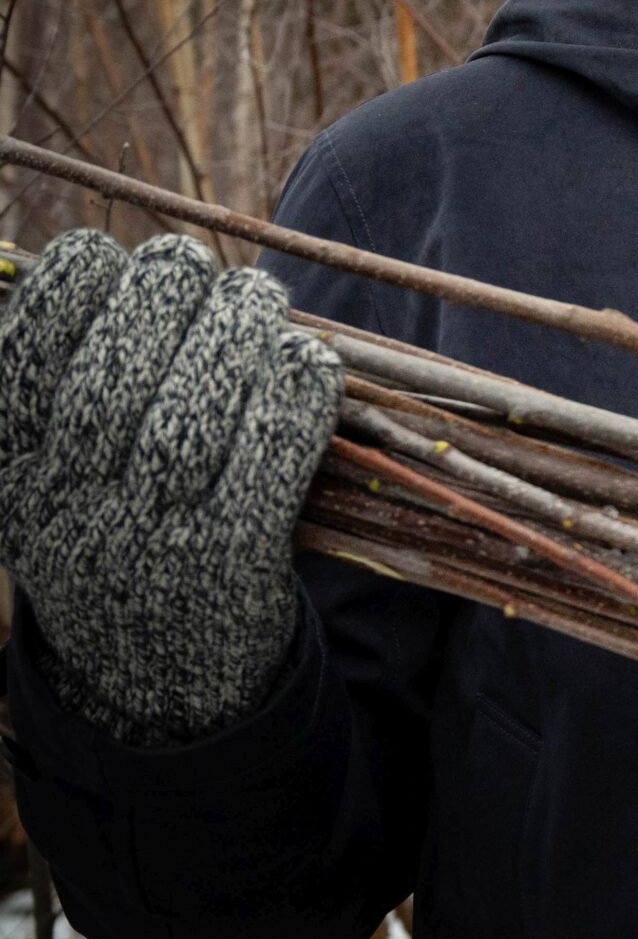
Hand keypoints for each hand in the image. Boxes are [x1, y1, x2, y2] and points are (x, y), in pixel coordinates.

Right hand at [0, 232, 341, 743]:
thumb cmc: (112, 532)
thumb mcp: (47, 472)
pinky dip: (294, 394)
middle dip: (160, 294)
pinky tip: (306, 362)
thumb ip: (54, 382)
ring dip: (233, 331)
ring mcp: (149, 540)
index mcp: (8, 471)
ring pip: (188, 416)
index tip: (107, 258)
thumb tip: (93, 267)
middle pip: (108, 383)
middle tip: (194, 268)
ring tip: (255, 300)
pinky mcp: (235, 562)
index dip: (68, 288)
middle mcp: (66, 510)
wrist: (160, 679)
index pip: (21, 359)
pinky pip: (270, 460)